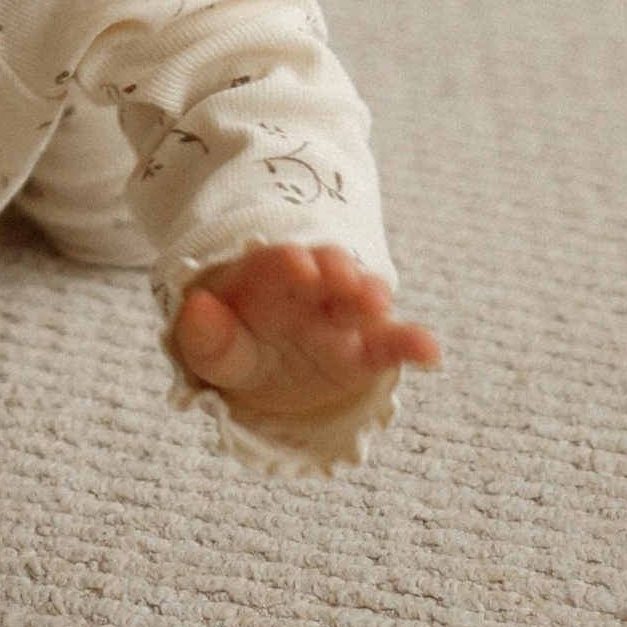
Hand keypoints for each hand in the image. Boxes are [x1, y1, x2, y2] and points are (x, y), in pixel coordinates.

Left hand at [170, 242, 439, 429]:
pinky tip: (430, 350)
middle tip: (341, 275)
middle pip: (326, 271)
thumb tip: (196, 309)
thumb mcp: (213, 348)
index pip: (274, 264)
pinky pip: (390, 343)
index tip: (298, 264)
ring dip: (367, 294)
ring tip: (377, 300)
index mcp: (267, 279)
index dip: (286, 263)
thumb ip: (205, 336)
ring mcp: (340, 316)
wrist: (269, 362)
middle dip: (334, 269)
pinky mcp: (364, 350)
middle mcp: (310, 289)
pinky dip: (411, 344)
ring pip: (358, 297)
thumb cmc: (237, 345)